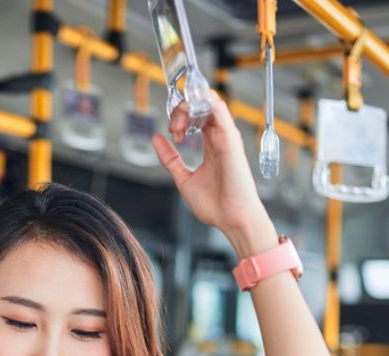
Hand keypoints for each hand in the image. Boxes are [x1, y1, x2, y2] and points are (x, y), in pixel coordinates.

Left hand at [152, 93, 275, 252]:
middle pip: (201, 105)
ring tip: (179, 126)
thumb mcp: (184, 179)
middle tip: (174, 130)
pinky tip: (192, 111)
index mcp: (211, 144)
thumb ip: (170, 159)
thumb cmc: (215, 205)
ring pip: (209, 102)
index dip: (180, 117)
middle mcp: (220, 137)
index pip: (197, 115)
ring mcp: (225, 137)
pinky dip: (205, 103)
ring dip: (189, 107)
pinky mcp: (229, 139)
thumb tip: (156, 139)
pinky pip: (220, 110)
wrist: (232, 220)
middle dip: (181, 111)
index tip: (173, 135)